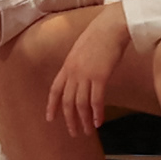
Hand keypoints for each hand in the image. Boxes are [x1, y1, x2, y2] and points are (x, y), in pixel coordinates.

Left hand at [45, 3, 127, 135]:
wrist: (110, 27)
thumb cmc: (99, 37)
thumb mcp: (82, 52)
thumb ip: (78, 65)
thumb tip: (81, 77)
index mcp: (67, 66)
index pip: (55, 90)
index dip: (52, 106)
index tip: (50, 119)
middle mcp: (72, 72)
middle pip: (66, 101)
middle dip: (69, 119)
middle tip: (74, 132)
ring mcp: (85, 74)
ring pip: (80, 103)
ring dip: (83, 119)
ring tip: (86, 131)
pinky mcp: (99, 76)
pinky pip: (96, 100)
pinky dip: (96, 112)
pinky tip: (98, 122)